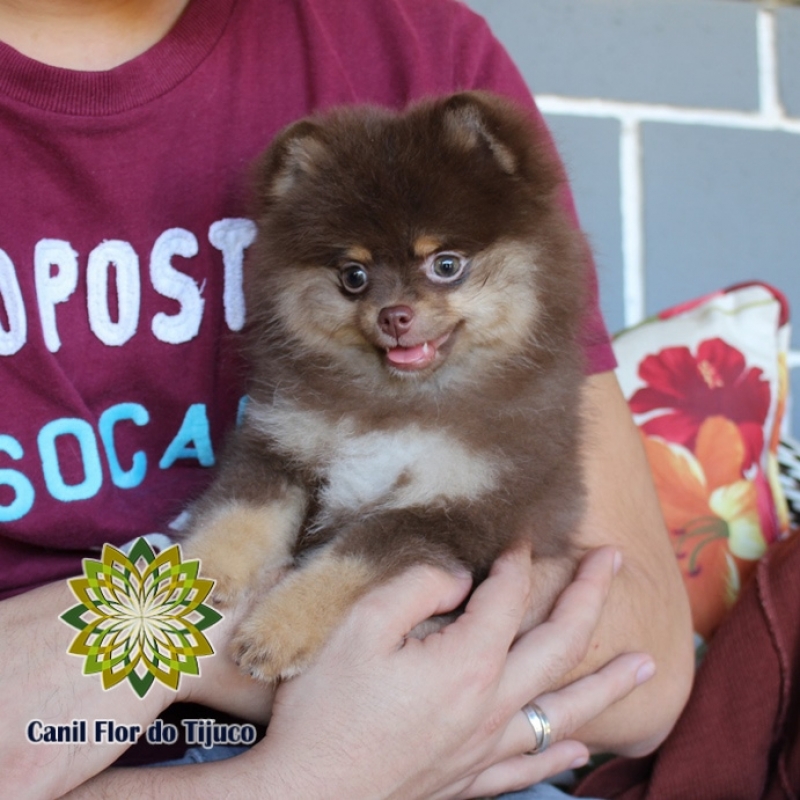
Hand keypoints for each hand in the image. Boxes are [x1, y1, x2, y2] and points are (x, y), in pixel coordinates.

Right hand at [251, 546, 652, 799]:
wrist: (307, 793)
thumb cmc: (326, 710)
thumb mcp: (358, 628)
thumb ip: (417, 588)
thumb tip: (461, 578)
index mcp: (466, 662)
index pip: (507, 597)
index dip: (516, 560)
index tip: (519, 535)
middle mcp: (490, 705)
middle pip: (558, 644)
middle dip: (590, 596)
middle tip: (614, 561)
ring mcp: (485, 747)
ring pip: (564, 711)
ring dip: (607, 683)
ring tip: (645, 664)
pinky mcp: (470, 778)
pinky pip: (530, 766)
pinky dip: (560, 755)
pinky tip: (581, 750)